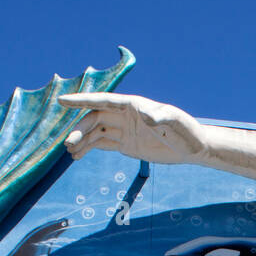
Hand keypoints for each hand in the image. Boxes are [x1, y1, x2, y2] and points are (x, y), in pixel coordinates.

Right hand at [58, 93, 207, 164]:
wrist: (192, 148)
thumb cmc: (186, 132)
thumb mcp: (175, 124)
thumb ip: (161, 118)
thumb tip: (149, 115)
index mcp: (133, 105)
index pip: (103, 101)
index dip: (81, 100)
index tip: (62, 101)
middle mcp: (125, 115)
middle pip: (95, 118)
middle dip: (80, 128)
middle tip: (68, 143)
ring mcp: (125, 130)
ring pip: (96, 132)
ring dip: (82, 140)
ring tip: (71, 153)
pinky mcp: (126, 144)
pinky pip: (103, 144)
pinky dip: (89, 148)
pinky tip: (78, 156)